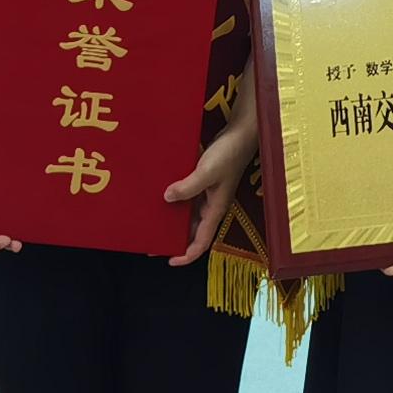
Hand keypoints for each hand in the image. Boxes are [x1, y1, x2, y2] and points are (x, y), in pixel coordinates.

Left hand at [165, 112, 254, 271]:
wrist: (240, 133)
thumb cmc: (229, 154)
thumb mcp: (207, 172)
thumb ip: (188, 187)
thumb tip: (167, 197)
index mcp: (215, 209)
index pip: (202, 241)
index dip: (187, 255)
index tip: (170, 260)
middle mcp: (211, 205)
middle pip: (193, 230)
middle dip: (175, 238)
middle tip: (153, 240)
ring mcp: (208, 193)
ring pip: (188, 213)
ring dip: (173, 217)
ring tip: (152, 218)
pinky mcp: (204, 180)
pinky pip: (188, 195)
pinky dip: (176, 198)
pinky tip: (161, 193)